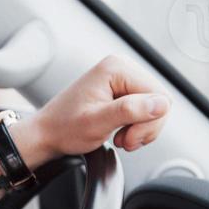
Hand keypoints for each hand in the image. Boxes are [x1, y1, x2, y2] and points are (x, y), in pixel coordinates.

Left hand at [16, 54, 171, 163]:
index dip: (149, 122)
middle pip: (160, 101)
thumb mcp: (96, 123)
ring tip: (120, 137)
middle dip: (145, 127)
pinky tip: (120, 131)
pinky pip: (145, 110)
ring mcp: (122, 79)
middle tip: (123, 140)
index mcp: (117, 68)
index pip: (160, 96)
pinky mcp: (122, 91)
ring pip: (155, 108)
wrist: (47, 134)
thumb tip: (161, 104)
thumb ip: (129, 111)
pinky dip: (136, 126)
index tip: (127, 138)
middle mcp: (122, 68)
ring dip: (141, 129)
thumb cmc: (64, 128)